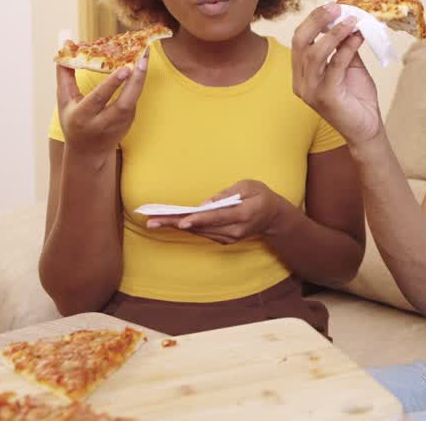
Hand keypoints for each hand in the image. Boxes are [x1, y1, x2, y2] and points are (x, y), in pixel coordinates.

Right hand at [55, 52, 148, 154]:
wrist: (88, 152)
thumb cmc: (73, 122)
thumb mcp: (64, 102)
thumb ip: (64, 78)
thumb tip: (62, 54)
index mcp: (83, 117)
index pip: (99, 99)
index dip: (112, 84)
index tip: (125, 68)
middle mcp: (103, 123)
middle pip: (124, 103)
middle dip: (135, 81)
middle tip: (143, 60)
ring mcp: (119, 124)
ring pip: (134, 101)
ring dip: (140, 80)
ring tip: (144, 58)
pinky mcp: (129, 122)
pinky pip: (134, 100)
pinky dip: (138, 83)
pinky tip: (141, 66)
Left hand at [146, 179, 290, 244]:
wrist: (273, 217)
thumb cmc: (261, 196)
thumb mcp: (249, 185)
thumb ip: (227, 194)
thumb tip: (205, 204)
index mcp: (244, 214)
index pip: (217, 217)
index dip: (198, 219)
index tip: (181, 222)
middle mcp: (236, 230)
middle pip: (202, 227)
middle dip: (176, 223)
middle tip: (152, 222)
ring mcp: (230, 238)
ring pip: (200, 232)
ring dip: (176, 226)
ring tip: (154, 221)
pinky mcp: (225, 240)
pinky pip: (203, 233)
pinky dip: (187, 227)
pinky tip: (170, 222)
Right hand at [291, 5, 382, 145]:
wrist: (367, 128)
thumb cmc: (357, 98)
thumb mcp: (349, 66)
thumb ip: (344, 46)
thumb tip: (348, 19)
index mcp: (302, 73)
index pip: (299, 40)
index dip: (313, 20)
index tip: (331, 6)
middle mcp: (301, 81)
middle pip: (300, 42)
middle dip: (317, 21)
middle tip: (336, 7)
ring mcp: (310, 90)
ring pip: (315, 53)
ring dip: (334, 33)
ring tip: (352, 20)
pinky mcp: (325, 97)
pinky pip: (334, 66)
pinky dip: (347, 48)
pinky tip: (358, 37)